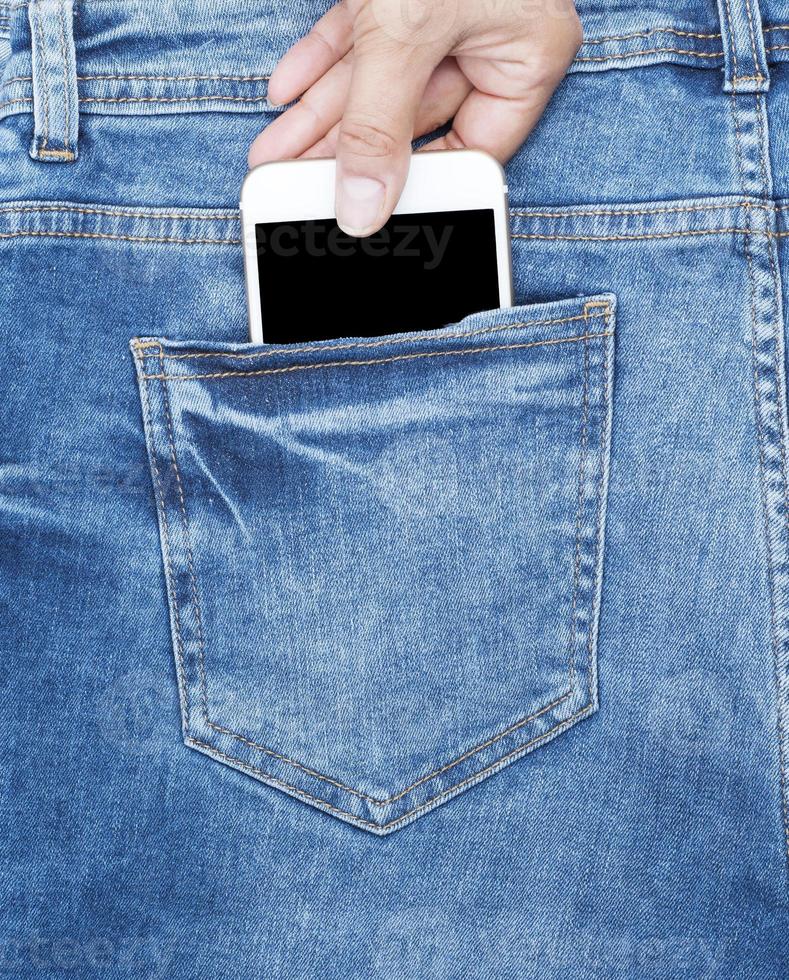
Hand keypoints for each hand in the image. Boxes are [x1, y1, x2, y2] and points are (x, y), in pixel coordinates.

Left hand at [248, 0, 581, 236]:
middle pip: (413, 120)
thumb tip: (364, 207)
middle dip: (343, 150)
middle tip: (293, 185)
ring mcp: (448, 12)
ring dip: (319, 115)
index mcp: (527, 57)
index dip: (416, 182)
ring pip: (379, 83)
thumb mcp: (408, 30)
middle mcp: (491, 39)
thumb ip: (381, 124)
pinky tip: (285, 92)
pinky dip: (321, 61)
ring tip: (272, 152)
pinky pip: (362, 39)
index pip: (472, 150)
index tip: (365, 211)